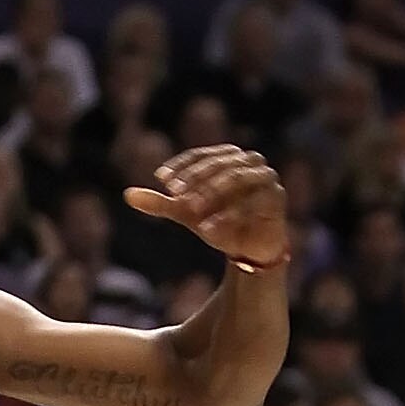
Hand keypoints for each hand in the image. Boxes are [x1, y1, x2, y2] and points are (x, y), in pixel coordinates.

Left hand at [123, 145, 287, 268]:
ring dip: (213, 192)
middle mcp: (249, 162)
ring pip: (238, 178)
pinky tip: (209, 230)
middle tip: (175, 195)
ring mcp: (266, 179)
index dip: (181, 165)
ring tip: (191, 210)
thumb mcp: (187, 213)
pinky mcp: (277, 200)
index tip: (161, 179)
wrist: (248, 249)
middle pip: (220, 163)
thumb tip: (127, 195)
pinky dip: (231, 215)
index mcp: (227, 158)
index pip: (201, 155)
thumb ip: (162, 203)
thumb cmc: (219, 222)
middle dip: (196, 178)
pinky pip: (255, 203)